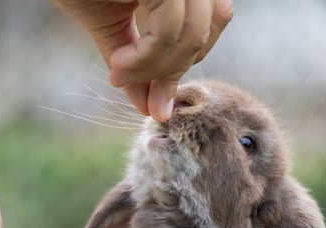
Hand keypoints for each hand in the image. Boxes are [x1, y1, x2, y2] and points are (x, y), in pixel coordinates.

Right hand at [55, 0, 232, 121]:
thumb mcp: (113, 25)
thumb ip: (139, 63)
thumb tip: (154, 108)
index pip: (212, 22)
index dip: (185, 62)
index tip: (156, 100)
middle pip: (206, 30)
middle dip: (172, 71)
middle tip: (137, 91)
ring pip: (192, 35)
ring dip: (155, 68)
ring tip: (119, 73)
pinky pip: (167, 30)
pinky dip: (145, 59)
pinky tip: (117, 65)